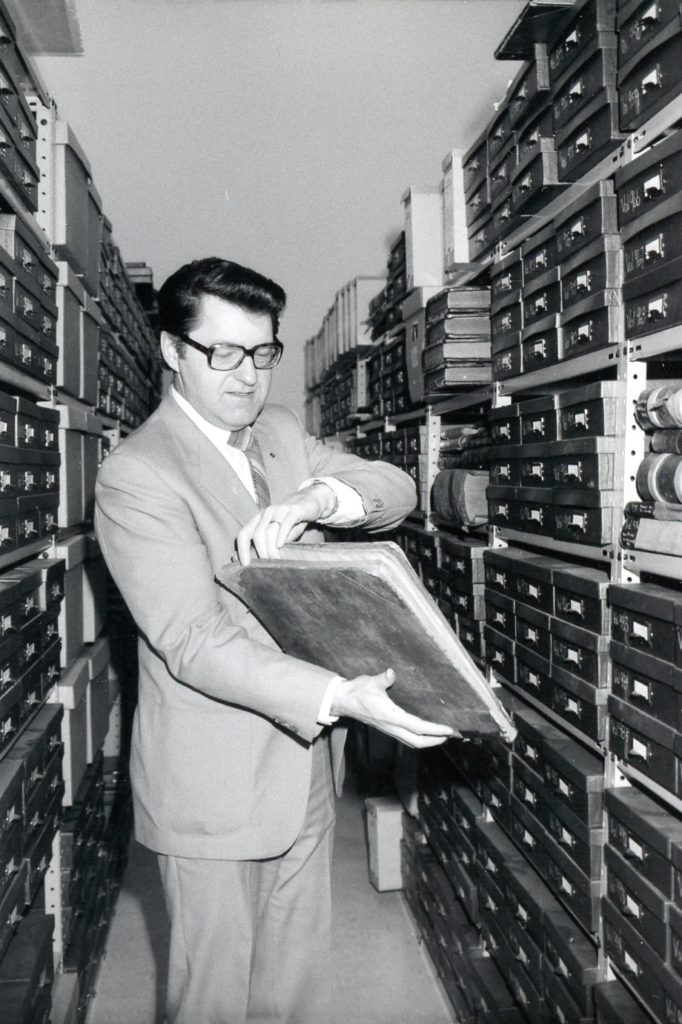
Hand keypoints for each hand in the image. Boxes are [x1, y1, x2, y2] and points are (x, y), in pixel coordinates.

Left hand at [236, 482, 336, 564]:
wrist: (310, 501)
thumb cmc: (292, 521)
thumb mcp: (279, 533)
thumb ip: (270, 544)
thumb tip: (260, 563)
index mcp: (259, 519)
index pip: (244, 534)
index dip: (242, 550)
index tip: (245, 564)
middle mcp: (267, 513)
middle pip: (257, 534)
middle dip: (261, 552)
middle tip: (268, 564)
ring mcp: (280, 510)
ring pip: (270, 530)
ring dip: (271, 548)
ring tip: (276, 560)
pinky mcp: (294, 510)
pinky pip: (285, 523)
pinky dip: (281, 535)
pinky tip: (280, 545)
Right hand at [331, 668, 456, 748]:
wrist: (344, 700)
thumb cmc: (358, 691)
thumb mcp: (371, 682)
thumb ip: (383, 679)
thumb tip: (391, 672)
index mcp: (390, 716)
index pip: (417, 727)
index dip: (434, 730)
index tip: (448, 729)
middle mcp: (391, 727)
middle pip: (417, 741)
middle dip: (435, 740)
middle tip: (451, 735)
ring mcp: (389, 729)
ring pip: (412, 742)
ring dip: (428, 742)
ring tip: (442, 736)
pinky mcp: (388, 728)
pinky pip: (407, 738)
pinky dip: (419, 738)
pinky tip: (425, 733)